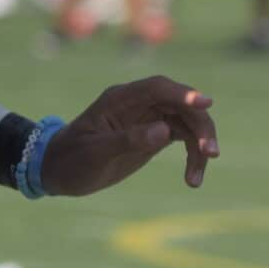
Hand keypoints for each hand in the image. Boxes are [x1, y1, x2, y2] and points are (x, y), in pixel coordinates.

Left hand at [40, 76, 219, 195]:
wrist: (58, 170)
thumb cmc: (71, 160)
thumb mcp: (95, 154)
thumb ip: (128, 140)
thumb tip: (163, 131)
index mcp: (120, 99)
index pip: (158, 88)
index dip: (183, 93)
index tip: (205, 103)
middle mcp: (138, 104)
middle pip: (181, 105)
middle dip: (200, 126)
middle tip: (210, 153)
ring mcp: (149, 118)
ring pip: (188, 122)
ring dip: (200, 145)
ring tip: (196, 179)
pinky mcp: (155, 134)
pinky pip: (184, 138)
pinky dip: (193, 156)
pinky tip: (193, 179)